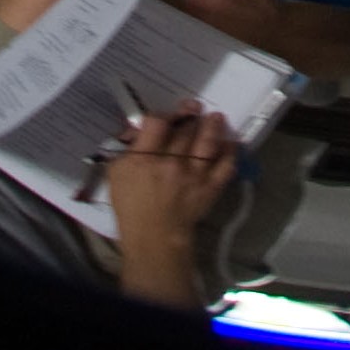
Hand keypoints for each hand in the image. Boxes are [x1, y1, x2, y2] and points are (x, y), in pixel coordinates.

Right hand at [105, 106, 237, 310]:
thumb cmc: (132, 208)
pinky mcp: (210, 188)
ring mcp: (193, 175)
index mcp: (144, 159)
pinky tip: (232, 143)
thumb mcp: (117, 176)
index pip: (157, 122)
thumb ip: (127, 149)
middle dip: (191, 114)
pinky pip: (226, 166)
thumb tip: (137, 130)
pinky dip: (231, 153)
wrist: (154, 241)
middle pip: (186, 128)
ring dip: (213, 126)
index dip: (163, 115)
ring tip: (216, 118)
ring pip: (208, 142)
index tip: (168, 116)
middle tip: (195, 107)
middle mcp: (171, 163)